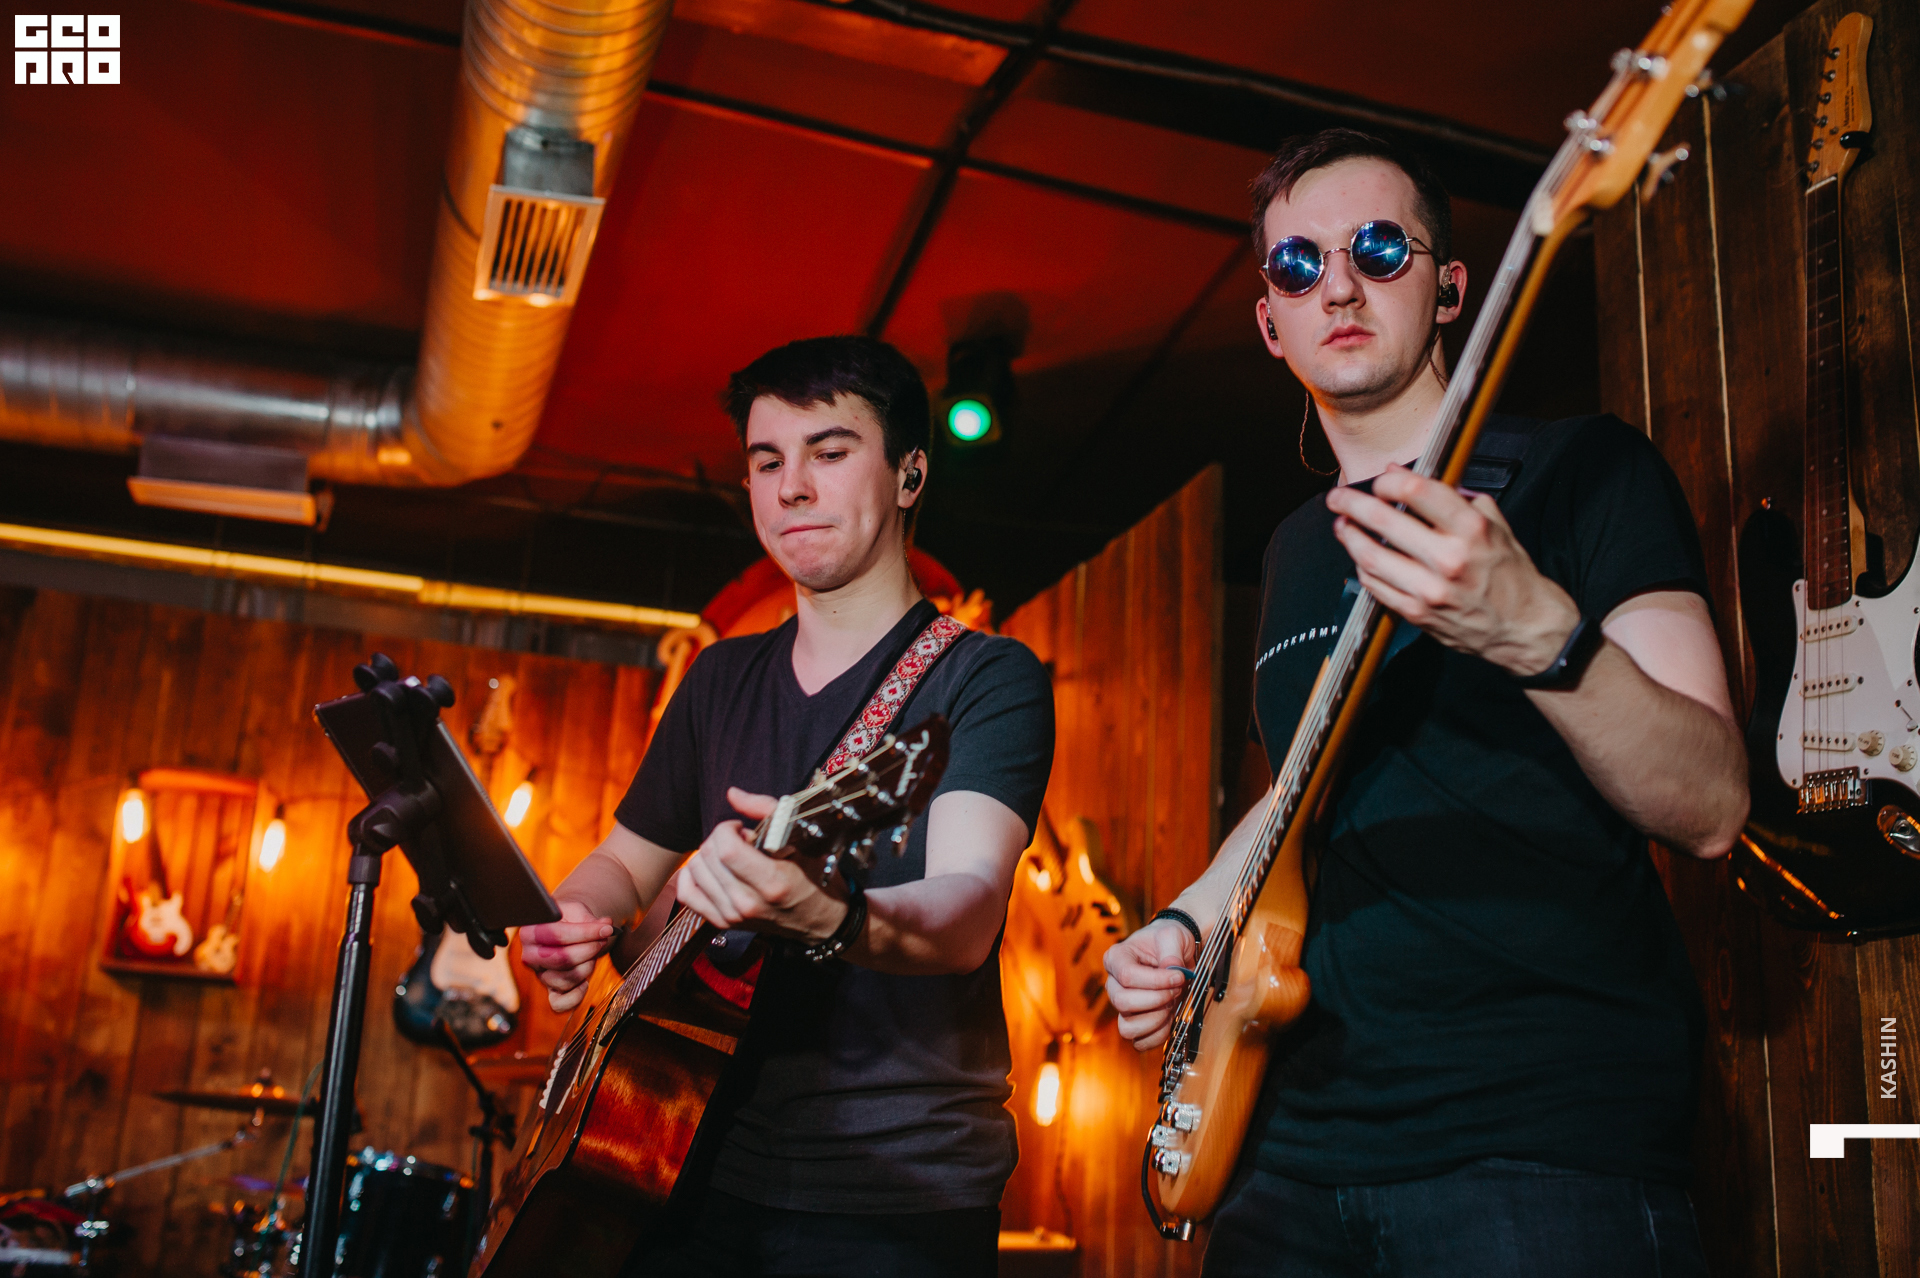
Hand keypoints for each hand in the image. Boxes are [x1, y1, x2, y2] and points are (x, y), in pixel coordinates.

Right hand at [520, 898, 615, 1012]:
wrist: (565, 929)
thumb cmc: (570, 919)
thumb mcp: (575, 910)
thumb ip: (589, 918)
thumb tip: (605, 925)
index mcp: (530, 931)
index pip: (558, 935)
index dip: (586, 933)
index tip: (607, 928)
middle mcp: (530, 955)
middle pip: (562, 959)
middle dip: (589, 950)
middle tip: (602, 940)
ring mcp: (539, 975)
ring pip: (565, 980)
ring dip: (587, 968)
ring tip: (593, 955)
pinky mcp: (548, 991)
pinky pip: (559, 1004)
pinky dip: (576, 996)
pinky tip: (585, 982)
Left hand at [674, 787, 847, 942]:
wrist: (821, 920)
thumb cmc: (814, 878)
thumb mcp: (801, 840)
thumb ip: (766, 811)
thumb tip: (733, 794)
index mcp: (772, 882)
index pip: (727, 849)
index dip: (727, 829)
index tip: (740, 828)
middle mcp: (749, 903)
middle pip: (709, 857)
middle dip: (719, 838)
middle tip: (739, 841)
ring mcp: (734, 916)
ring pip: (696, 871)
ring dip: (709, 855)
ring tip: (730, 857)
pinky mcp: (724, 923)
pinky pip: (688, 894)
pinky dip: (692, 876)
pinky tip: (709, 869)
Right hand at [1104, 918, 1198, 1050]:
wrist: (1175, 952)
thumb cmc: (1168, 941)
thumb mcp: (1172, 935)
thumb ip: (1171, 949)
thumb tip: (1171, 969)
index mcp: (1116, 958)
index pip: (1127, 976)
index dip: (1156, 980)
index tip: (1178, 976)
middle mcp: (1114, 984)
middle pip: (1123, 1002)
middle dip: (1157, 999)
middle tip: (1176, 990)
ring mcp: (1123, 1006)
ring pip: (1127, 1027)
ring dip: (1155, 1020)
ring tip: (1171, 1004)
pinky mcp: (1135, 1022)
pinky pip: (1139, 1041)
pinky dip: (1158, 1035)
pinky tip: (1170, 1018)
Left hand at [1326, 466, 1580, 676]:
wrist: (1525, 627)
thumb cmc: (1510, 573)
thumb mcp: (1495, 524)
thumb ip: (1453, 498)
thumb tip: (1406, 476)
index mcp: (1472, 529)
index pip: (1417, 492)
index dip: (1389, 482)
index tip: (1380, 480)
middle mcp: (1449, 558)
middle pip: (1384, 521)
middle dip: (1352, 503)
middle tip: (1337, 497)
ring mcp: (1430, 589)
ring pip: (1371, 556)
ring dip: (1349, 536)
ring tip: (1342, 525)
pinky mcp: (1417, 613)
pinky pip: (1376, 586)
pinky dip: (1363, 567)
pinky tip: (1360, 556)